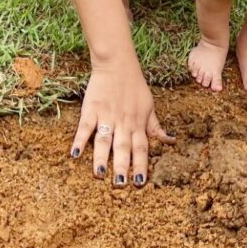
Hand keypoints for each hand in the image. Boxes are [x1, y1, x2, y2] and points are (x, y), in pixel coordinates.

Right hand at [70, 62, 173, 186]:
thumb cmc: (135, 86)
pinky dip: (80, 140)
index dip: (141, 165)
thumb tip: (170, 141)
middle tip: (120, 184)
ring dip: (102, 157)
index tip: (140, 183)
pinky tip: (75, 154)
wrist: (117, 63)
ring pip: (105, 140)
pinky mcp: (92, 109)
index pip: (141, 148)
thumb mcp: (149, 106)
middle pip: (123, 147)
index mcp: (138, 123)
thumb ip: (156, 126)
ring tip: (99, 175)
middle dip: (122, 166)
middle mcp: (123, 122)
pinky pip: (85, 127)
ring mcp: (107, 116)